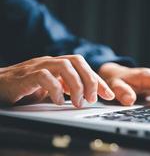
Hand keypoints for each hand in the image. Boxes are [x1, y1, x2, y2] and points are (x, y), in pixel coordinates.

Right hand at [0, 55, 114, 106]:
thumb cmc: (26, 88)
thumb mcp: (52, 89)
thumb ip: (68, 89)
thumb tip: (88, 96)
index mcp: (58, 65)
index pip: (84, 67)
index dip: (98, 81)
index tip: (109, 95)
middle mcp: (50, 62)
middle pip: (77, 61)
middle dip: (90, 80)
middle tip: (93, 99)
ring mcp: (38, 66)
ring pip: (64, 66)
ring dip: (76, 85)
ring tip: (78, 102)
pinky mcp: (26, 76)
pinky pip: (44, 77)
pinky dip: (55, 90)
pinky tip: (59, 102)